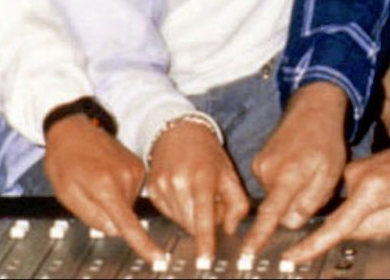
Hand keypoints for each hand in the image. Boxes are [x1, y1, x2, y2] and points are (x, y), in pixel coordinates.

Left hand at [42, 114, 164, 262]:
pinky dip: (118, 189)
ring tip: (94, 178)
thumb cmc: (65, 158)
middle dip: (107, 212)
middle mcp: (126, 177)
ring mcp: (135, 170)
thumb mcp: (67, 193)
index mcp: (106, 186)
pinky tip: (104, 173)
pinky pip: (130, 191)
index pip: (128, 224)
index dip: (143, 244)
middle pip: (123, 216)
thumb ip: (92, 216)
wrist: (74, 128)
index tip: (158, 258)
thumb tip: (113, 230)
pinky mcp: (138, 166)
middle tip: (88, 190)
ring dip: (112, 199)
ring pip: (127, 204)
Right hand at [146, 117, 249, 262]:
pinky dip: (180, 210)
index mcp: (201, 178)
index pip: (203, 217)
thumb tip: (229, 229)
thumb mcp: (229, 173)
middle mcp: (178, 183)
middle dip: (205, 221)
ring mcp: (162, 187)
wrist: (178, 131)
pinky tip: (183, 191)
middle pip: (192, 225)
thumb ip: (237, 204)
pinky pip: (169, 214)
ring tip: (197, 192)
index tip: (205, 260)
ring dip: (192, 216)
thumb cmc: (206, 152)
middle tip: (211, 201)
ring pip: (181, 222)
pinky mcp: (152, 191)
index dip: (205, 241)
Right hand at [242, 82, 350, 257]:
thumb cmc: (325, 141)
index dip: (259, 236)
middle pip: (277, 208)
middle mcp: (268, 171)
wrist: (312, 110)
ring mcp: (260, 166)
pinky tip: (296, 164)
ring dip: (290, 191)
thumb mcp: (330, 173)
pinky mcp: (258, 162)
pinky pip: (271, 184)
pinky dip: (283, 181)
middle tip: (313, 181)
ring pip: (275, 196)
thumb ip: (310, 201)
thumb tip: (290, 222)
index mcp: (287, 176)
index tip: (246, 253)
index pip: (270, 214)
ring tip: (306, 168)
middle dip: (294, 204)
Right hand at [282, 97, 389, 264]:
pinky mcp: (353, 170)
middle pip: (346, 218)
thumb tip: (347, 235)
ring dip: (370, 212)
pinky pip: (352, 198)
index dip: (313, 244)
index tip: (292, 256)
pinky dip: (367, 203)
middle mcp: (356, 177)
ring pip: (350, 209)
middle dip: (366, 224)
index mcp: (371, 189)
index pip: (337, 225)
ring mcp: (352, 171)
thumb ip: (374, 229)